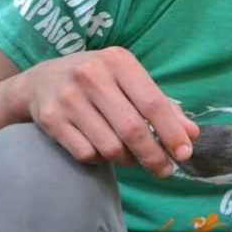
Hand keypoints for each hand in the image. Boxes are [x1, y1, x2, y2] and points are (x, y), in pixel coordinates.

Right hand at [17, 46, 198, 175]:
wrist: (40, 81)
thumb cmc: (98, 82)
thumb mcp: (129, 82)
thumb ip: (161, 105)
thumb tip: (191, 134)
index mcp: (118, 61)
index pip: (152, 103)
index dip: (171, 132)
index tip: (184, 153)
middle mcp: (91, 75)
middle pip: (133, 129)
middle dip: (153, 156)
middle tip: (164, 170)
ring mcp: (68, 97)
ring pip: (110, 146)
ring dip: (127, 159)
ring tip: (130, 156)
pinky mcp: (51, 119)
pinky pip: (87, 154)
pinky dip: (101, 159)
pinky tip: (102, 150)